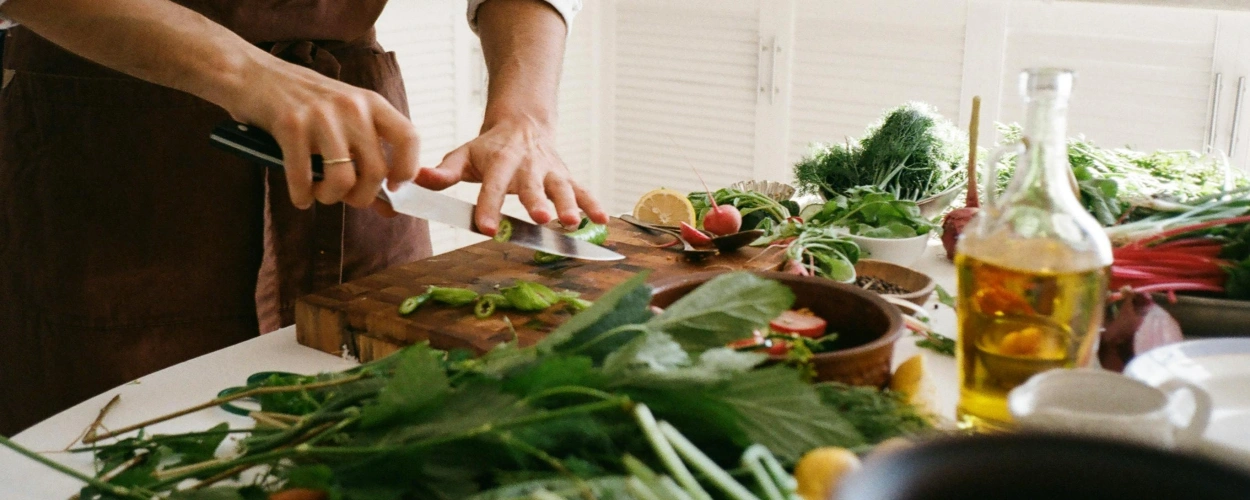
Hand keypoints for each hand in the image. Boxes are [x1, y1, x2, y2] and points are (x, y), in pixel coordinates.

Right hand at [223, 60, 419, 211]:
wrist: (252, 74)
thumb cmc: (303, 103)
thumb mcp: (343, 116)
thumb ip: (366, 154)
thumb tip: (389, 208)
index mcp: (371, 102)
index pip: (409, 138)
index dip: (407, 170)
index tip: (393, 187)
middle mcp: (351, 106)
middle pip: (376, 171)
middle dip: (361, 197)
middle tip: (346, 197)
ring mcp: (321, 115)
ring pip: (343, 180)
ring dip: (330, 197)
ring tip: (320, 193)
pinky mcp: (290, 125)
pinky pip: (303, 178)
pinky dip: (302, 196)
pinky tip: (300, 195)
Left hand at [415, 115, 606, 234]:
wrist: (523, 123)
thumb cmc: (489, 147)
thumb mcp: (464, 154)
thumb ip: (444, 171)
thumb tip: (418, 179)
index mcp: (499, 161)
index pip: (492, 186)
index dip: (488, 207)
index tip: (486, 228)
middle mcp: (528, 166)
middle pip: (533, 186)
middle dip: (537, 202)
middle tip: (541, 218)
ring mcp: (550, 171)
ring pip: (562, 188)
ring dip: (569, 205)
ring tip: (573, 223)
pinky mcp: (567, 176)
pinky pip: (583, 190)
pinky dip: (594, 204)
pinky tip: (603, 221)